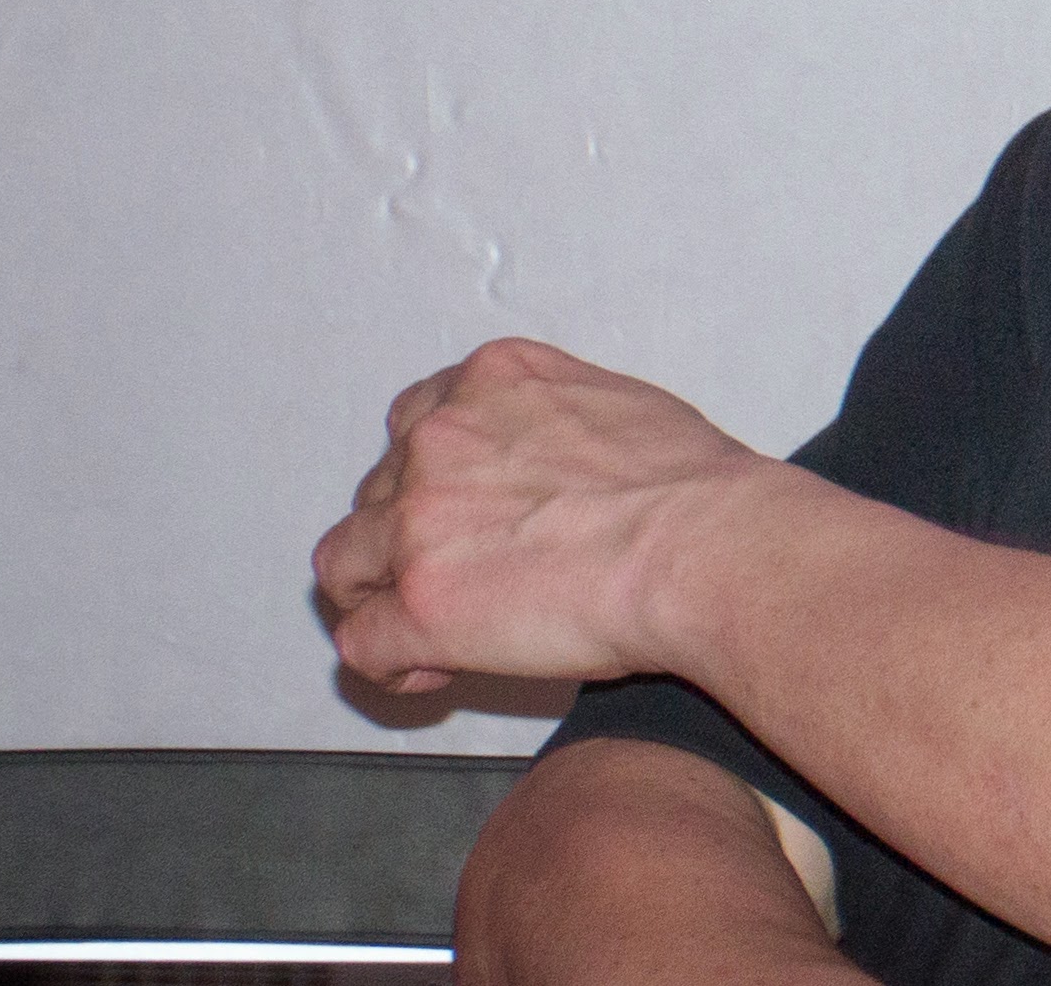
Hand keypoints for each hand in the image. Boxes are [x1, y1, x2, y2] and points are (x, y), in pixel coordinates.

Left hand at [313, 336, 761, 691]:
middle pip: (377, 492)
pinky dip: (390, 662)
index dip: (433, 475)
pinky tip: (434, 671)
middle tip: (465, 580)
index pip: (418, 420)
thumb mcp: (619, 406)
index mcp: (492, 379)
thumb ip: (556, 425)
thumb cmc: (697, 487)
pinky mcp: (420, 601)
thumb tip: (563, 468)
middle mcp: (440, 436)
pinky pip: (362, 641)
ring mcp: (419, 519)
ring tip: (433, 632)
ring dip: (381, 595)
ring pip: (344, 562)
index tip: (465, 514)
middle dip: (409, 538)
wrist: (706, 547)